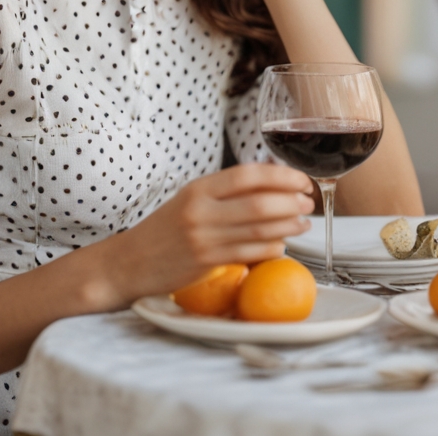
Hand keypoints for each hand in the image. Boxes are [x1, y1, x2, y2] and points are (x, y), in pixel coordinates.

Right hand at [108, 164, 314, 302]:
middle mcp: (201, 210)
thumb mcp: (191, 200)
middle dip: (292, 201)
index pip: (248, 175)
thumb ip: (225, 192)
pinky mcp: (205, 263)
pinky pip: (248, 253)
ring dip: (288, 225)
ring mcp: (203, 238)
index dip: (281, 175)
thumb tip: (271, 183)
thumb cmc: (166, 229)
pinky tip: (282, 245)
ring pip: (259, 230)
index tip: (300, 180)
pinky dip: (272, 248)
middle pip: (259, 203)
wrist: (129, 262)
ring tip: (303, 222)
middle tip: (307, 202)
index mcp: (199, 188)